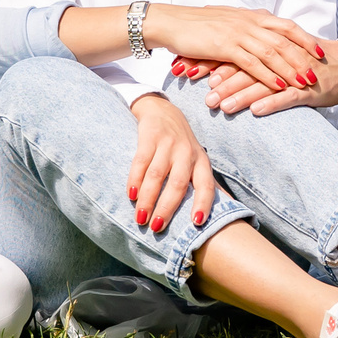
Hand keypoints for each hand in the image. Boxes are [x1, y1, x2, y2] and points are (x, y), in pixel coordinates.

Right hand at [126, 93, 216, 232]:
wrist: (162, 110)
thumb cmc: (181, 145)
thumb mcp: (195, 159)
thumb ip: (198, 183)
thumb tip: (203, 219)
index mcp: (201, 161)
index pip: (206, 185)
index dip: (203, 204)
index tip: (196, 223)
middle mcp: (187, 152)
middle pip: (178, 184)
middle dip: (167, 208)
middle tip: (156, 228)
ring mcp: (168, 143)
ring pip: (157, 175)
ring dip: (147, 199)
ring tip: (140, 218)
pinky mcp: (149, 137)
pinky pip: (141, 162)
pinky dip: (134, 180)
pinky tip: (131, 195)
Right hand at [144, 3, 327, 97]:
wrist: (171, 22)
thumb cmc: (197, 25)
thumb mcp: (227, 22)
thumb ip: (246, 27)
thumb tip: (261, 34)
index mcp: (251, 15)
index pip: (286, 25)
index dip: (305, 38)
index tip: (320, 51)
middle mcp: (249, 21)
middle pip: (285, 39)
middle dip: (304, 57)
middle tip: (318, 72)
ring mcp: (239, 33)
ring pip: (273, 52)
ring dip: (291, 69)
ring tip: (306, 83)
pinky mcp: (226, 46)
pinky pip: (254, 63)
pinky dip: (270, 75)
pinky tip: (280, 85)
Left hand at [182, 38, 337, 116]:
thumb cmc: (309, 61)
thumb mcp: (278, 53)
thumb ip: (251, 54)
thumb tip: (219, 61)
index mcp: (268, 45)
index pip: (234, 51)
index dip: (211, 61)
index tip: (188, 70)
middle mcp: (278, 56)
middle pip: (244, 67)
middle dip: (220, 81)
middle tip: (200, 96)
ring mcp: (294, 72)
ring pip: (262, 83)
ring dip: (240, 95)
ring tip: (221, 107)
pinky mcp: (309, 88)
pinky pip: (288, 96)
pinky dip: (271, 103)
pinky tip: (255, 111)